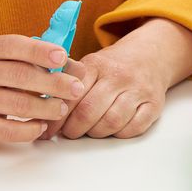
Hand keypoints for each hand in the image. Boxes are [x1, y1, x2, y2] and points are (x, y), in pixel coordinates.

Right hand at [0, 35, 85, 146]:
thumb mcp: (7, 59)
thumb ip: (39, 60)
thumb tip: (76, 68)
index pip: (14, 46)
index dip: (40, 51)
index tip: (62, 57)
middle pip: (20, 76)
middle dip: (53, 83)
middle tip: (76, 88)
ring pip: (16, 103)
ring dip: (46, 107)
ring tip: (63, 108)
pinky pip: (6, 129)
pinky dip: (28, 129)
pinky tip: (42, 125)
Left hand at [43, 30, 168, 139]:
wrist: (152, 56)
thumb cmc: (113, 67)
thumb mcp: (90, 64)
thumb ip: (66, 81)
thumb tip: (37, 103)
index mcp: (98, 65)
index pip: (72, 94)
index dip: (56, 117)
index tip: (48, 130)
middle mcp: (120, 76)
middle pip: (88, 112)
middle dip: (73, 129)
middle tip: (69, 132)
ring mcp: (139, 90)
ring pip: (110, 123)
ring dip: (95, 133)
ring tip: (90, 129)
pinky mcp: (154, 104)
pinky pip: (133, 129)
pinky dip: (119, 134)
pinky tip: (113, 128)